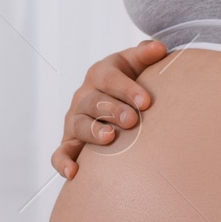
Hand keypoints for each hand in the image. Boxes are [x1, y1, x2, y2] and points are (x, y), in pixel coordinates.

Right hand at [49, 40, 167, 179]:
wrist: (116, 97)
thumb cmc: (130, 79)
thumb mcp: (136, 63)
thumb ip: (146, 54)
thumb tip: (159, 48)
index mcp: (100, 73)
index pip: (111, 79)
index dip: (127, 89)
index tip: (146, 102)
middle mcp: (84, 95)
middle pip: (94, 102)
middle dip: (113, 111)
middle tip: (133, 120)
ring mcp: (75, 118)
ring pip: (79, 125)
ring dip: (93, 132)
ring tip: (110, 138)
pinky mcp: (70, 141)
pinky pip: (61, 152)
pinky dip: (63, 162)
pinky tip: (74, 172)